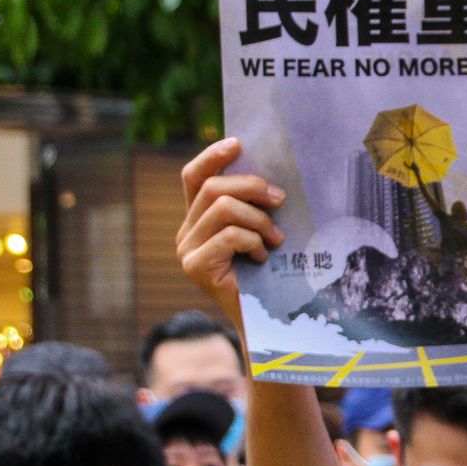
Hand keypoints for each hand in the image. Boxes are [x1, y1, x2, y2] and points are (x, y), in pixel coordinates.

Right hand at [177, 138, 287, 325]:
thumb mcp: (260, 232)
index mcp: (198, 220)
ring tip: (276, 239)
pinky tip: (262, 258)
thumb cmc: (269, 274)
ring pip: (224, 209)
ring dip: (259, 220)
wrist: (265, 321)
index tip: (239, 144)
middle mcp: (185, 233)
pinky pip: (230, 235)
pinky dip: (254, 242)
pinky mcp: (195, 267)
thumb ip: (253, 206)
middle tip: (280, 198)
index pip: (194, 177)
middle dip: (252, 186)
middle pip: (213, 188)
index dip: (213, 156)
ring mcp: (186, 250)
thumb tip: (270, 175)